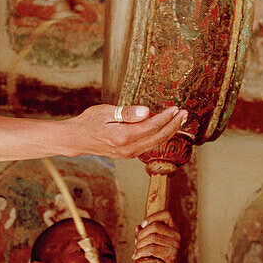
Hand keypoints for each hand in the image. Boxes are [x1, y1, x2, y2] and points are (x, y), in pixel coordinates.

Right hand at [67, 105, 187, 158]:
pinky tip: (166, 129)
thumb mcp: (105, 112)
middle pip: (158, 137)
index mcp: (123, 137)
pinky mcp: (129, 154)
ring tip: (180, 120)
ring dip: (170, 132)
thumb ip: (126, 113)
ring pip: (156, 143)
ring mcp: (129, 153)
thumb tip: (146, 111)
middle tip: (185, 114)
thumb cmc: (89, 122)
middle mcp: (128, 148)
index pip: (152, 126)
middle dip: (174, 125)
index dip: (166, 117)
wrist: (77, 139)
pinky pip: (150, 146)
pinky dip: (160, 137)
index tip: (176, 108)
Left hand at [133, 209, 180, 262]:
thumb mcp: (150, 242)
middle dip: (141, 234)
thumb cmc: (157, 256)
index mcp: (174, 229)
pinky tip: (136, 257)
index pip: (166, 214)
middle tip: (136, 243)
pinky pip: (152, 249)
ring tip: (136, 251)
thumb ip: (144, 234)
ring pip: (152, 238)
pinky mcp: (171, 256)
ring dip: (140, 245)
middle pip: (155, 226)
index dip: (153, 217)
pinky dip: (141, 252)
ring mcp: (175, 246)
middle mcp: (177, 236)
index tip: (142, 225)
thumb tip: (137, 228)